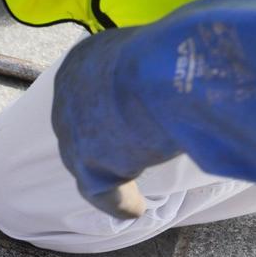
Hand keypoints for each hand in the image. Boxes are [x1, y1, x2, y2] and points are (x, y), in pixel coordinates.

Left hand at [51, 0, 255, 218]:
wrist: (169, 73)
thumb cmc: (177, 50)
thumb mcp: (158, 47)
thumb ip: (156, 61)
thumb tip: (187, 62)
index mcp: (83, 59)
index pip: (90, 88)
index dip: (106, 104)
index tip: (125, 117)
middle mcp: (68, 94)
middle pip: (83, 123)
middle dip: (101, 136)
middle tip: (130, 148)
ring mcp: (73, 131)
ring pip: (87, 157)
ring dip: (111, 169)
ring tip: (133, 184)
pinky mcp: (88, 165)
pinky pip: (101, 192)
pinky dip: (120, 201)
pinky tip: (135, 209)